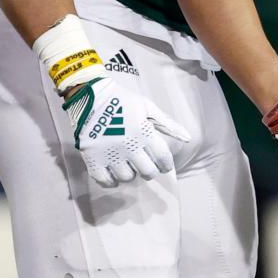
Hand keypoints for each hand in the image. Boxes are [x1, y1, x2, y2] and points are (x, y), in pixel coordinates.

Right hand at [62, 73, 190, 187]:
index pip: (163, 157)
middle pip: (147, 172)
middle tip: (147, 166)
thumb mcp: (147, 107)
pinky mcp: (93, 158)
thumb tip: (188, 138)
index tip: (165, 166)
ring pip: (127, 177)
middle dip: (150, 171)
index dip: (166, 165)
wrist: (90, 96)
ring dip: (130, 173)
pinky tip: (114, 174)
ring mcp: (110, 154)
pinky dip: (111, 181)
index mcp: (144, 132)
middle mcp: (129, 146)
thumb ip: (168, 124)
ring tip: (128, 164)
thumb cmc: (122, 101)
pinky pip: (105, 181)